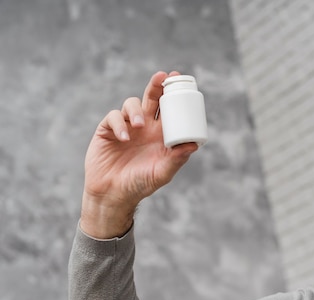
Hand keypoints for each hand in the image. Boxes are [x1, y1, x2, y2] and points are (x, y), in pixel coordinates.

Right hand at [81, 71, 198, 237]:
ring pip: (131, 104)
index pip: (169, 109)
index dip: (173, 94)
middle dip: (157, 86)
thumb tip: (193, 145)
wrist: (113, 194)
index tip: (179, 80)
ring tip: (139, 126)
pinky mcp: (107, 130)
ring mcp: (126, 127)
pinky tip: (124, 138)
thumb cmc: (140, 185)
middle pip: (151, 99)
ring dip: (136, 110)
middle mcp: (145, 127)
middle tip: (162, 78)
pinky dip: (119, 124)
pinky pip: (114, 118)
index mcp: (161, 134)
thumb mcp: (162, 173)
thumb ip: (177, 159)